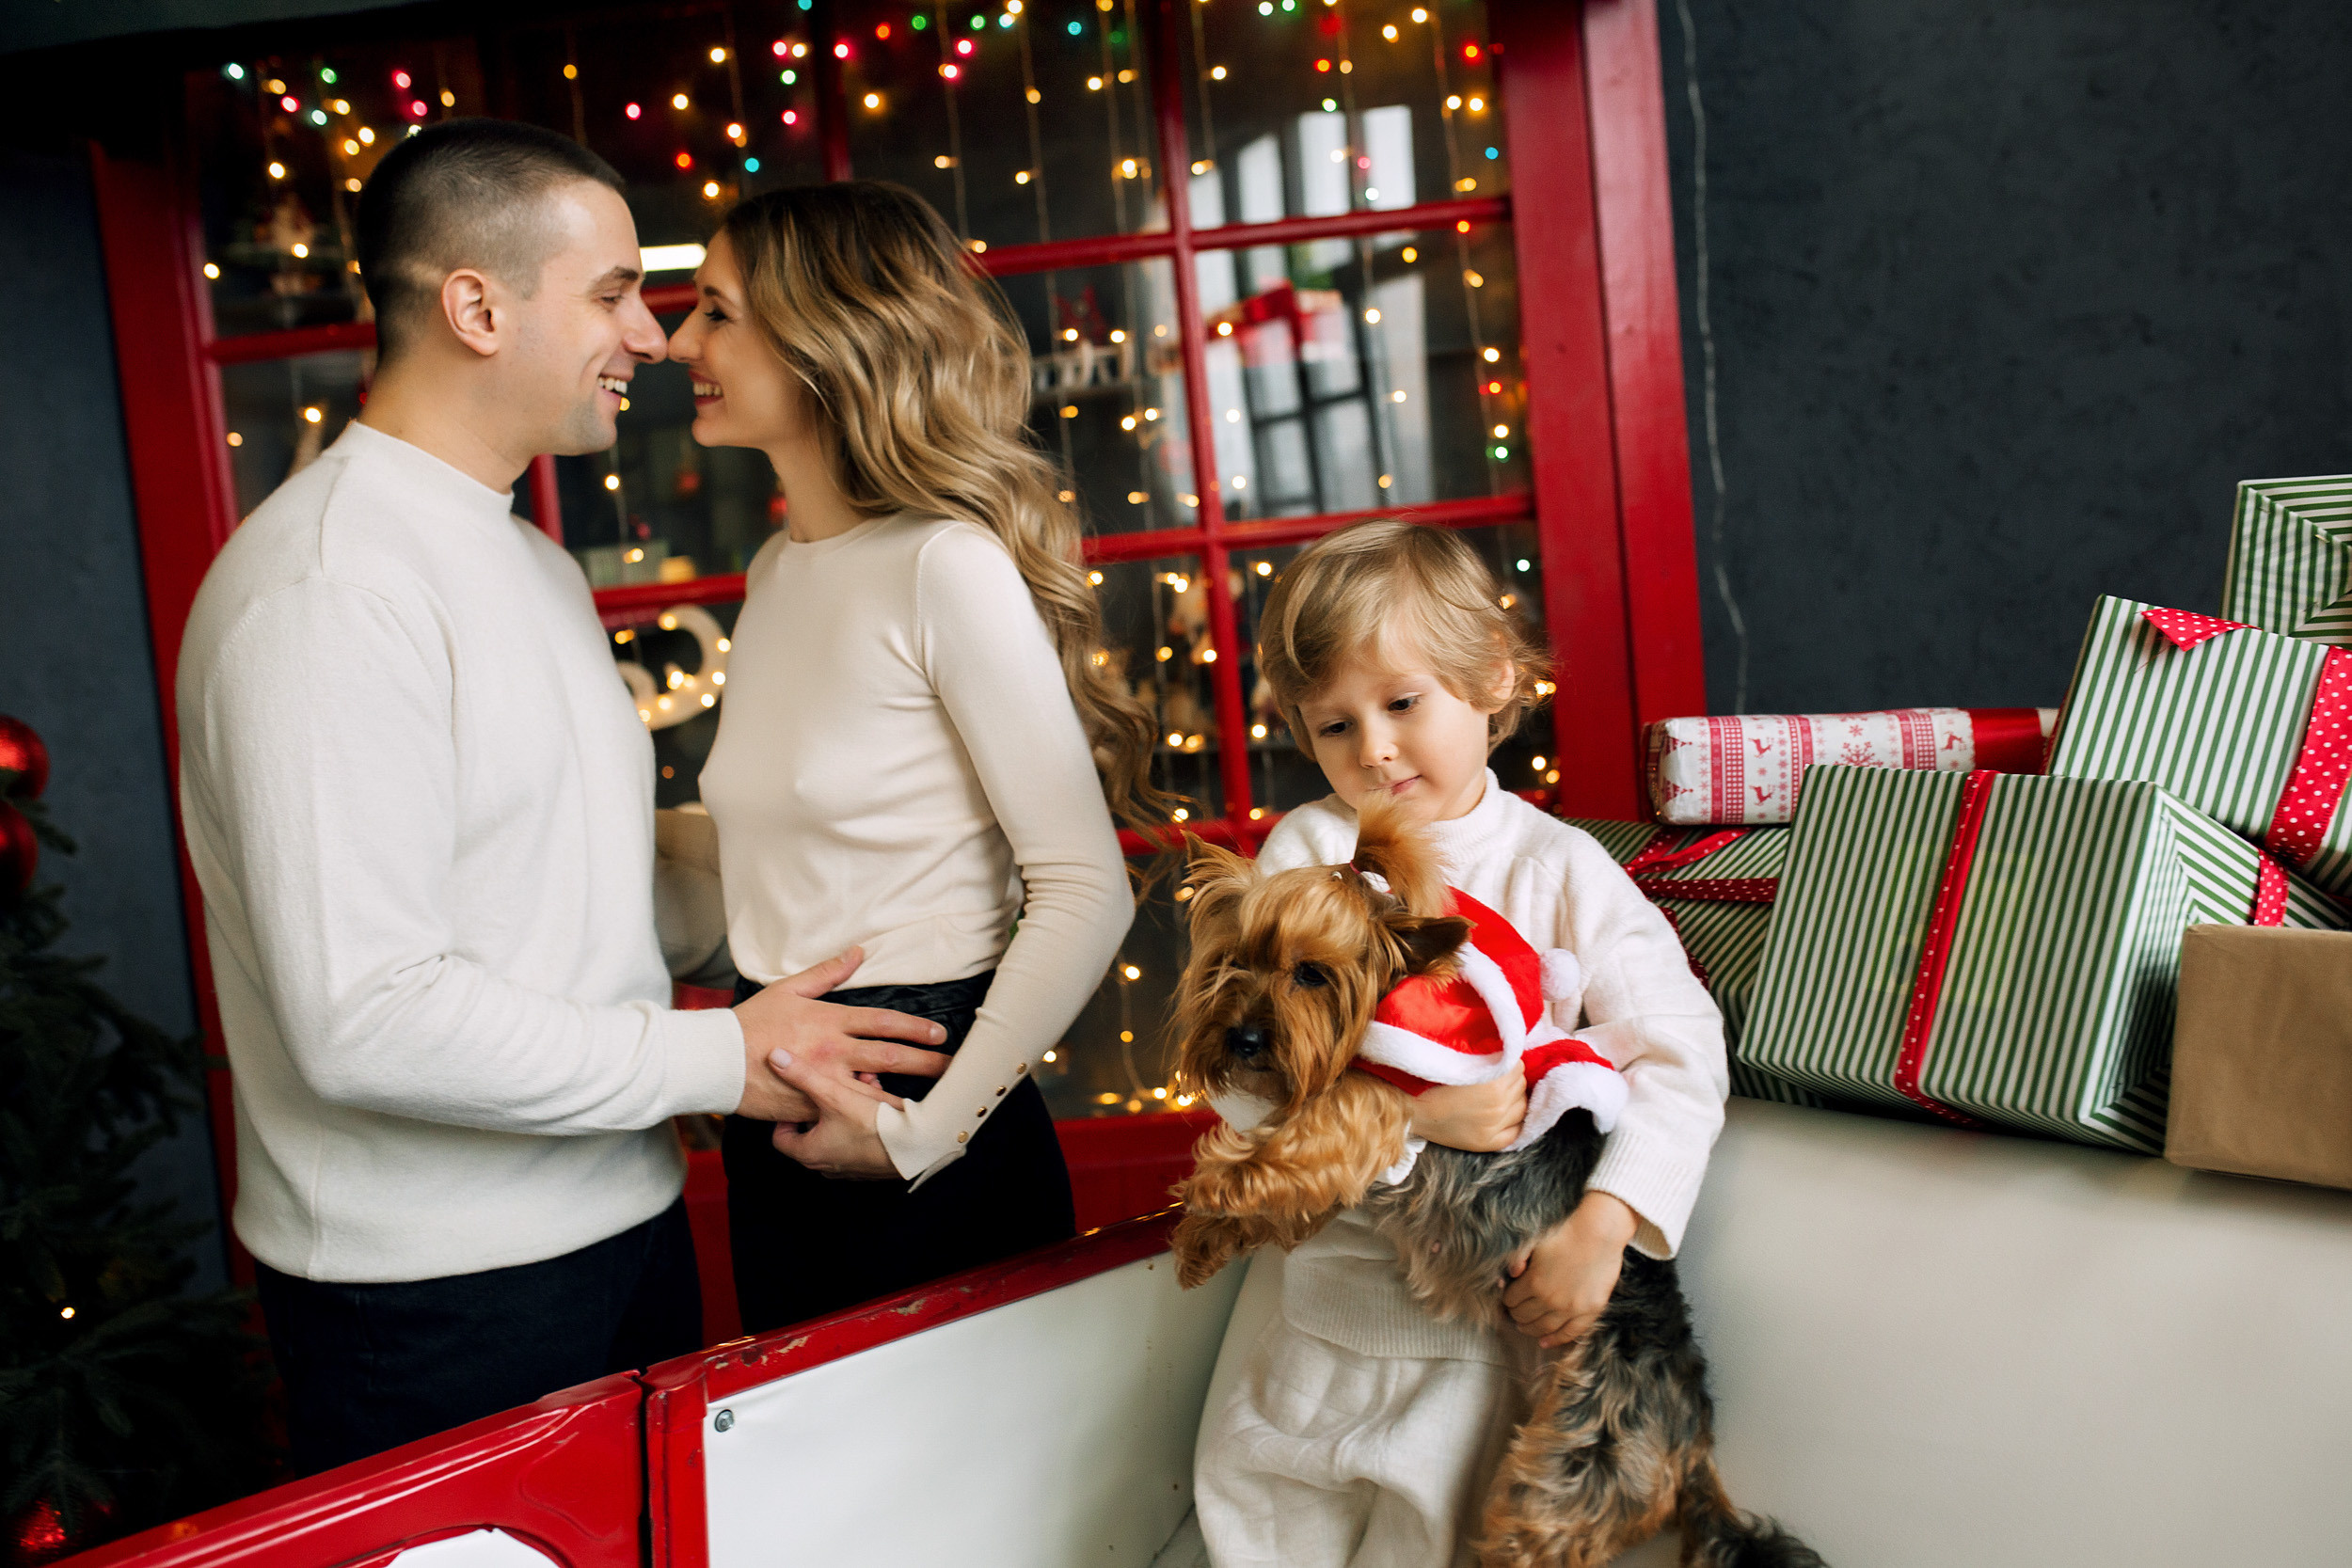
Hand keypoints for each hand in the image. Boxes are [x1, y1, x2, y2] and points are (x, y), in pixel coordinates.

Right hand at [731, 947, 949, 1122]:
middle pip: (890, 1056)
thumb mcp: (789, 989)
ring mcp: (823, 1080)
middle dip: (925, 1062)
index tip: (940, 1034)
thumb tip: (857, 952)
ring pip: (874, 1090)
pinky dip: (866, 1116)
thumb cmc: (752, 1022)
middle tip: (952, 1068)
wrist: (717, 1059)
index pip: (884, 1021)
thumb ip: (828, 973)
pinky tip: (890, 1124)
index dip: (916, 1028)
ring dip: (906, 1095)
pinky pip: (843, 1112)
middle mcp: (833, 1050)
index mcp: (831, 1020)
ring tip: (933, 1104)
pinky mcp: (809, 1106)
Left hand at [769, 1062, 901, 1179]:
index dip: (785, 1117)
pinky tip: (879, 1100)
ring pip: (838, 1134)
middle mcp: (826, 1166)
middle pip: (811, 1133)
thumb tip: (774, 1057)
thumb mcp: (833, 1094)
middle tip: (833, 1088)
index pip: (780, 1138)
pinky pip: (859, 1140)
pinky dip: (863, 1121)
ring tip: (863, 1086)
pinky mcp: (872, 1166)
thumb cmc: (870, 1124)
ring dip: (846, 1110)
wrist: (915, 1146)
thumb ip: (803, 1075)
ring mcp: (850, 1168)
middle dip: (824, 1106)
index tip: (797, 1100)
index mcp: (810, 1153)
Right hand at [1406, 1063, 1525, 1151]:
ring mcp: (1495, 1127)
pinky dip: (1513, 1122)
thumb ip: (1489, 1058)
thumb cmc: (1432, 1081)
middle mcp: (1499, 1106)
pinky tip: (1504, 1115)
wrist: (1412, 1109)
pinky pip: (1516, 1132)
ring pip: (1522, 1107)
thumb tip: (1508, 1052)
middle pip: (1521, 1085)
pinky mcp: (1489, 1143)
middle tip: (1495, 1079)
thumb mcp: (1462, 1062)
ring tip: (1498, 1096)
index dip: (1508, 1062)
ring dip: (1514, 1099)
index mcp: (1494, 1084)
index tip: (1497, 1062)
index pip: (1518, 1066)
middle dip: (1511, 1080)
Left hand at [1502, 1191, 1638, 1347]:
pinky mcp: (1590, 1311)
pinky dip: (1556, 1340)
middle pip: (1524, 1316)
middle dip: (1515, 1315)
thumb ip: (1517, 1259)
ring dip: (1530, 1330)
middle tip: (1514, 1314)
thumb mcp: (1534, 1243)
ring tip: (1524, 1328)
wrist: (1598, 1233)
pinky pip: (1570, 1333)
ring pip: (1544, 1328)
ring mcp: (1571, 1308)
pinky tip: (1545, 1343)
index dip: (1507, 1300)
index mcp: (1533, 1282)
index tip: (1509, 1299)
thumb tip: (1509, 1276)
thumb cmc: (1564, 1233)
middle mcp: (1550, 1299)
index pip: (1511, 1300)